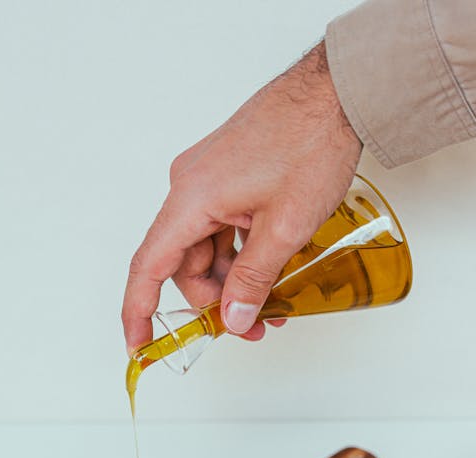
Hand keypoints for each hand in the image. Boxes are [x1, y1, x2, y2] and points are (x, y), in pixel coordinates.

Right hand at [121, 41, 362, 353]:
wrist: (336, 93)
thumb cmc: (310, 144)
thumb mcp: (284, 228)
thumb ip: (254, 279)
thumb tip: (233, 319)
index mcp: (191, 199)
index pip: (149, 267)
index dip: (139, 313)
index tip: (141, 347)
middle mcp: (190, 187)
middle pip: (186, 265)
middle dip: (217, 303)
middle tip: (255, 326)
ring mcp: (209, 181)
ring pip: (208, 251)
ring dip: (235, 282)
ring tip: (275, 304)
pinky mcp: (229, 177)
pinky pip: (223, 229)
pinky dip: (243, 256)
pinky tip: (273, 272)